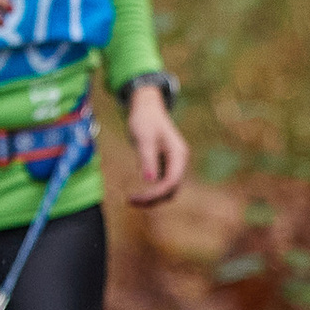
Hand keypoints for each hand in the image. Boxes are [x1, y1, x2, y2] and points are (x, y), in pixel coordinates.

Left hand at [123, 82, 189, 207]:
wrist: (147, 108)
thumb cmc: (145, 119)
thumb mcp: (144, 138)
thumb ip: (147, 159)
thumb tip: (150, 180)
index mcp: (178, 155)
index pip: (171, 182)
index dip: (156, 193)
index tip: (137, 198)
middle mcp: (179, 162)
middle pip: (171, 190)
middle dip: (153, 199)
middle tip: (130, 201)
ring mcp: (174, 165)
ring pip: (167, 190)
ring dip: (152, 198)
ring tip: (131, 200)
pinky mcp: (166, 166)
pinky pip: (162, 185)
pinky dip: (151, 192)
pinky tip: (137, 194)